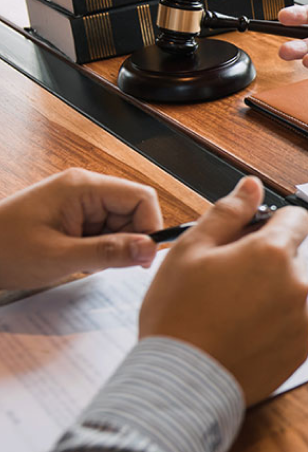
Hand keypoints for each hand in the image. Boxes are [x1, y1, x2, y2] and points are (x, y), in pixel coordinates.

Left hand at [0, 168, 161, 288]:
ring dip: (113, 246)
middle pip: (133, 210)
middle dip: (129, 239)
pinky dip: (100, 248)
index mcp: (83, 187)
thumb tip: (150, 249)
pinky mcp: (74, 215)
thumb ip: (109, 252)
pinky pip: (104, 229)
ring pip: (121, 222)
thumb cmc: (4, 251)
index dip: (150, 226)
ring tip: (85, 262)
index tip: (143, 256)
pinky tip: (79, 259)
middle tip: (110, 264)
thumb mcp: (60, 257)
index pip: (141, 197)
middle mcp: (85, 188)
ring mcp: (79, 201)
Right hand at [139, 177, 307, 405]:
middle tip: (226, 278)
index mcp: (274, 252)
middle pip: (292, 256)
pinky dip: (272, 325)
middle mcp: (297, 284)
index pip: (297, 218)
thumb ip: (229, 211)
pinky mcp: (299, 350)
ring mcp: (301, 319)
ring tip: (227, 312)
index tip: (251, 235)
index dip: (273, 222)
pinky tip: (238, 334)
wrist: (178, 382)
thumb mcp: (191, 249)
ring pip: (291, 291)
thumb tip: (251, 185)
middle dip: (266, 260)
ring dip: (269, 293)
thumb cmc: (178, 315)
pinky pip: (291, 325)